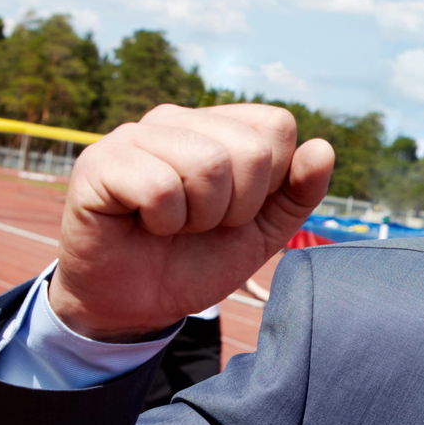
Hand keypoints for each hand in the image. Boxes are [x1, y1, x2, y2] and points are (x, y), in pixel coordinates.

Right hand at [48, 104, 334, 340]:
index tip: (234, 211)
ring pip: (208, 164)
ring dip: (198, 217)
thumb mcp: (260, 231)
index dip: (268, 183)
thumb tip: (323, 148)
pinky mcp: (100, 163)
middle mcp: (176, 119)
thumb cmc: (194, 260)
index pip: (277, 125)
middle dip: (236, 207)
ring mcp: (135, 135)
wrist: (134, 305)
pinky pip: (160, 186)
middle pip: (250, 148)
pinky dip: (164, 222)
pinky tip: (145, 225)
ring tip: (173, 225)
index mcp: (216, 126)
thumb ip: (297, 193)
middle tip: (200, 224)